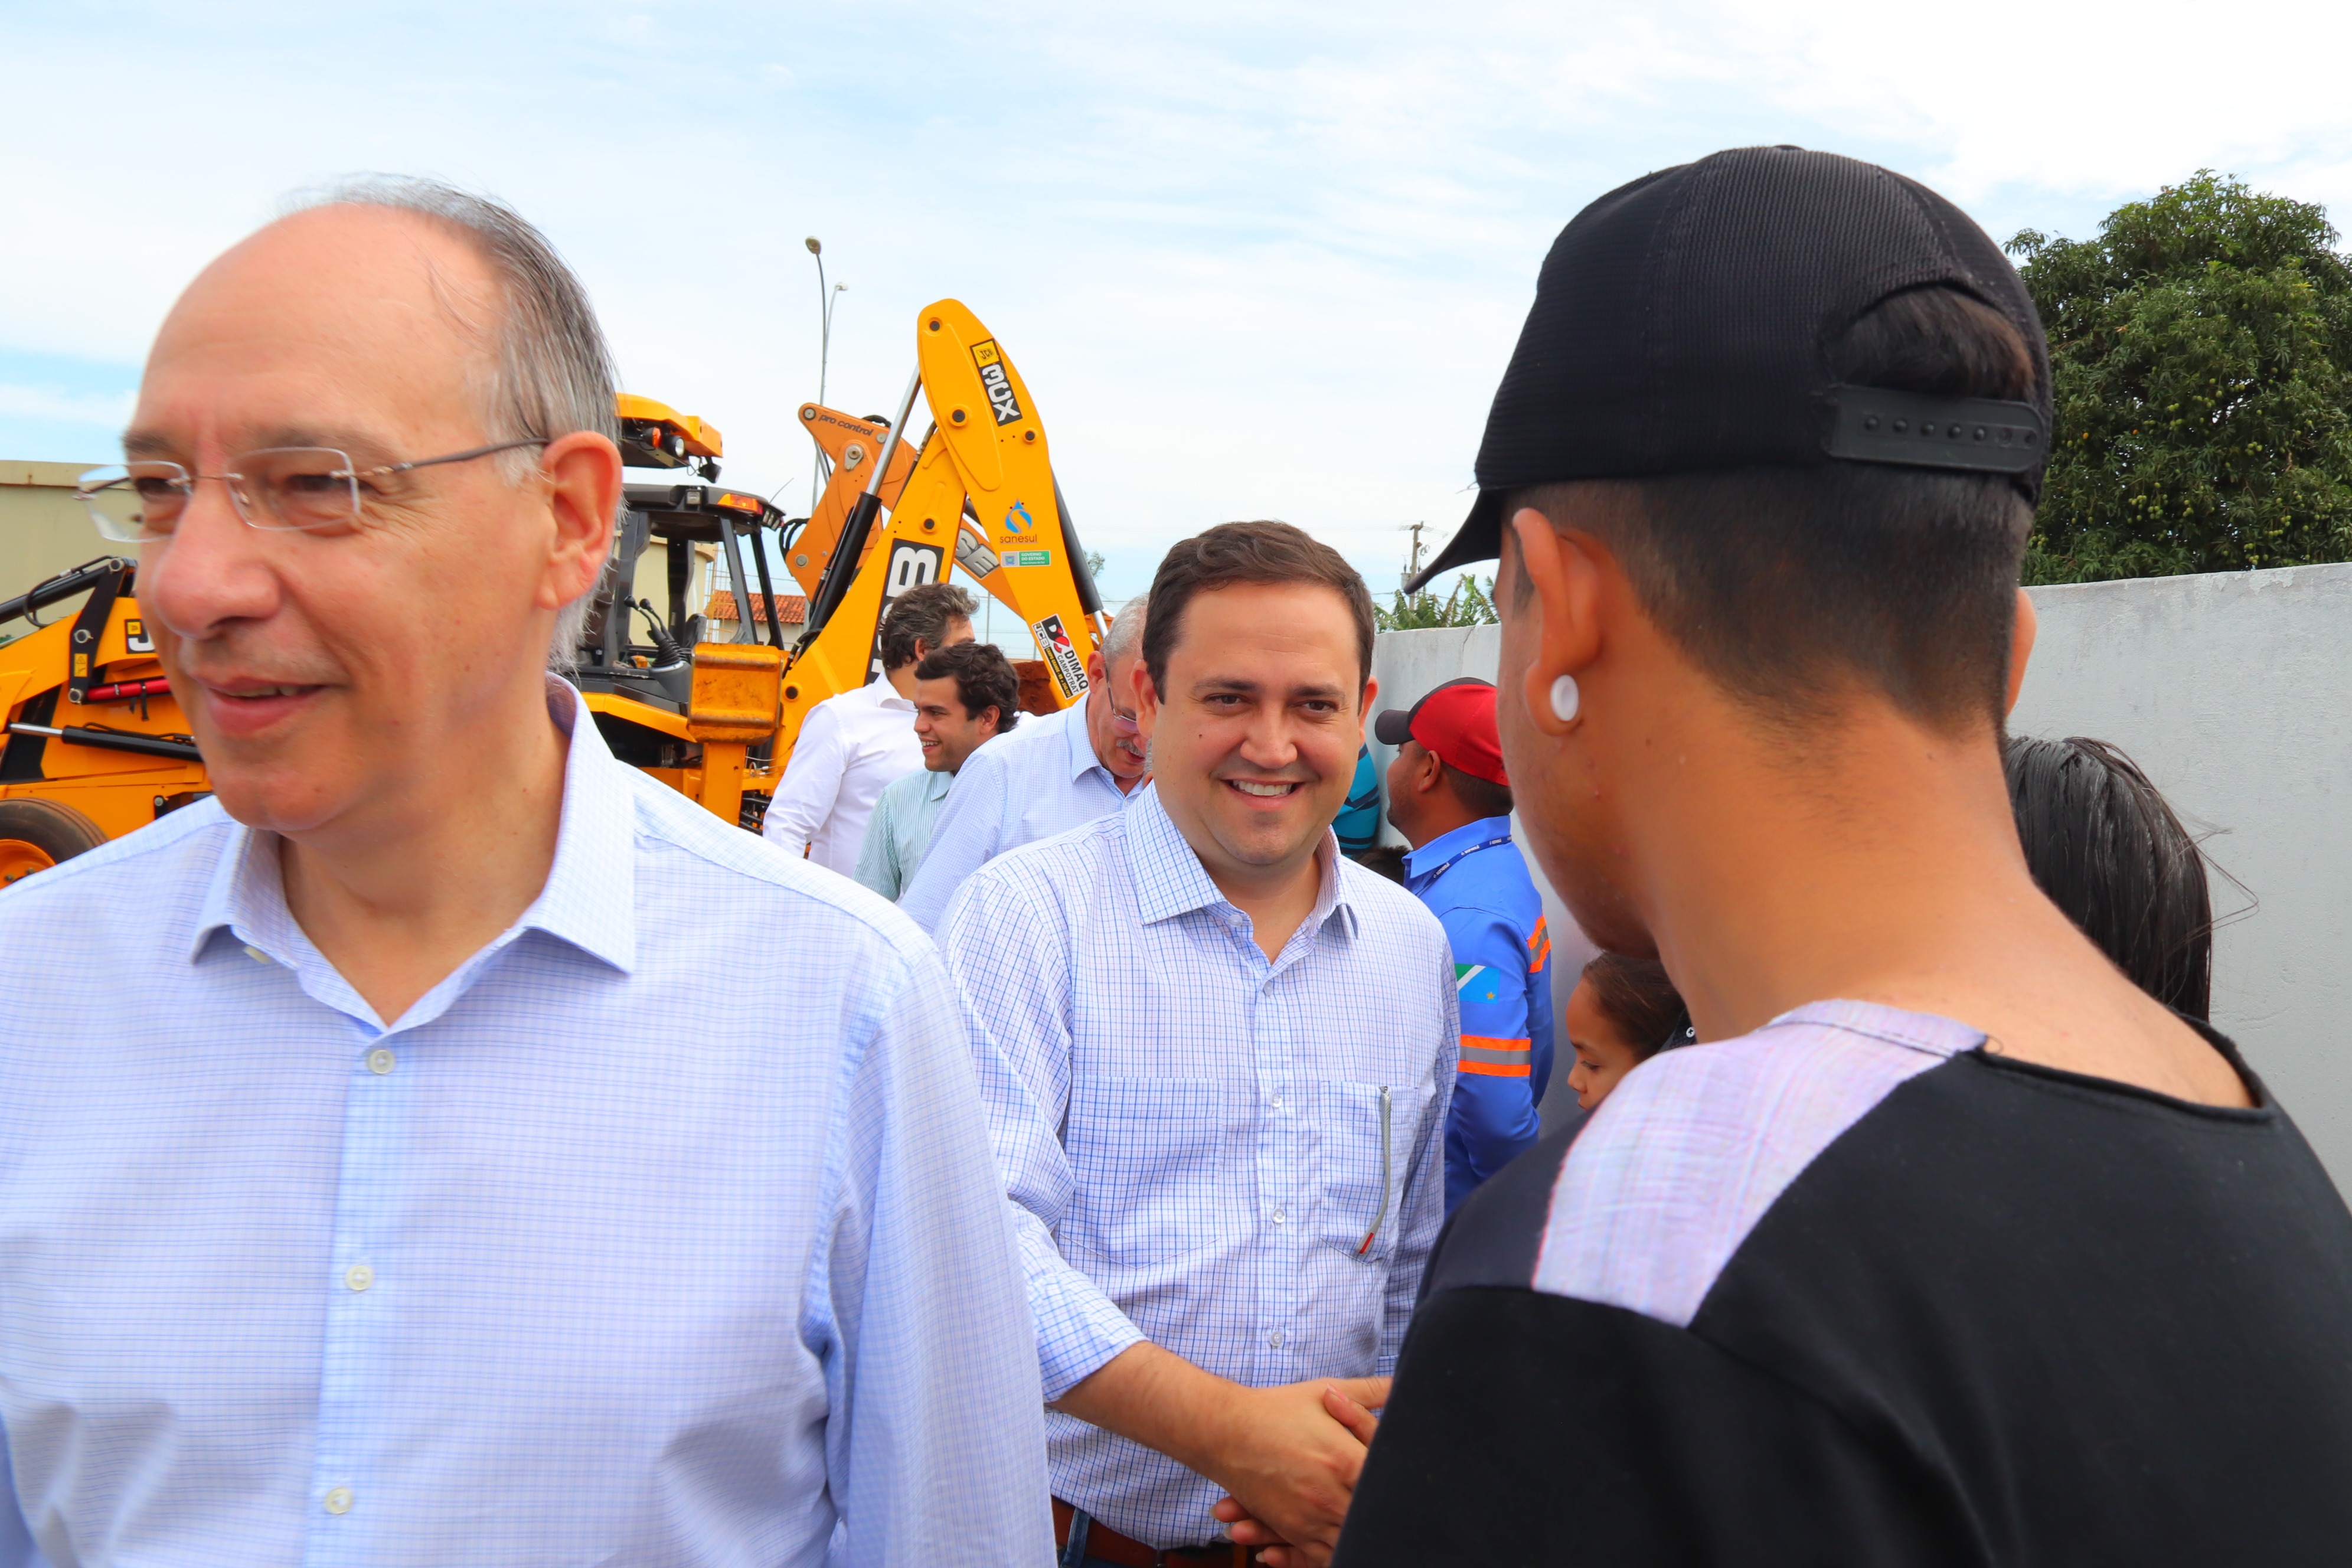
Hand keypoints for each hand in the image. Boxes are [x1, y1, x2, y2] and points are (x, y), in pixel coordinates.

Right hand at [1207, 1380, 1385, 1567]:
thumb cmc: (1277, 1409)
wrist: (1226, 1430)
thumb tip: (1400, 1385)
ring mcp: (1311, 1517)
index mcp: (1346, 1461)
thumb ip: (1369, 1392)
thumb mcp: (1325, 1392)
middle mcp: (1331, 1495)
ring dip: (1360, 1534)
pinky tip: (1344, 1542)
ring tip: (1371, 1529)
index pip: (1387, 1485)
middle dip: (1384, 1514)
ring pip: (1351, 1540)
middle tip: (1399, 1514)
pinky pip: (1324, 1557)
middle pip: (1373, 1518)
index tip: (1413, 1487)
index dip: (1402, 1488)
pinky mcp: (1293, 1530)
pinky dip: (1336, 1552)